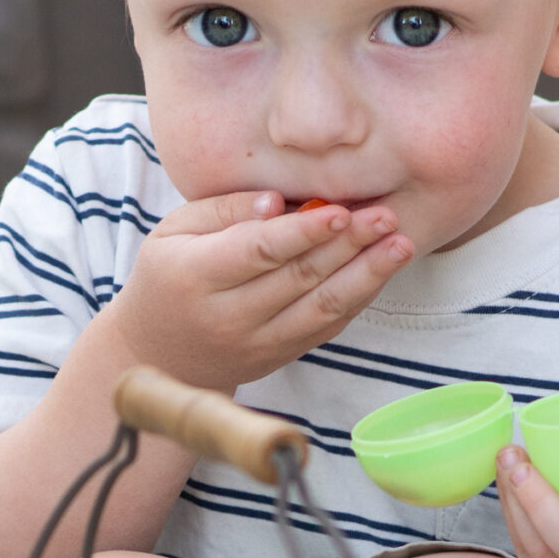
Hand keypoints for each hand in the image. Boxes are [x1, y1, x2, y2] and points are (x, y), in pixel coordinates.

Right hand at [104, 189, 412, 390]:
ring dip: (367, 275)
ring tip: (400, 245)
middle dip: (349, 246)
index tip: (340, 211)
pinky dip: (358, 298)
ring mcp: (258, 342)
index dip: (303, 233)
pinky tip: (381, 269)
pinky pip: (326, 326)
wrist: (158, 356)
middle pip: (299, 278)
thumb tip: (278, 202)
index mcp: (196, 276)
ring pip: (321, 308)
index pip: (259, 253)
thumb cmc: (167, 277)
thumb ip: (223, 211)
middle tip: (386, 216)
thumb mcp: (173, 232)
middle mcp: (229, 316)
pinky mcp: (280, 356)